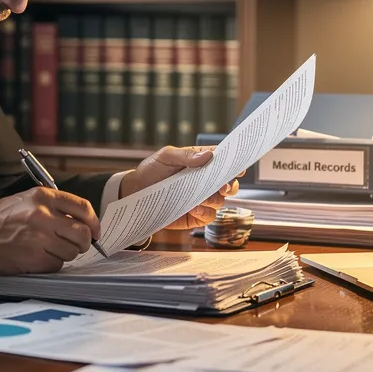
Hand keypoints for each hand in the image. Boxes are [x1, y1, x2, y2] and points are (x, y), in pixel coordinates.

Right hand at [0, 187, 100, 274]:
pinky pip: (56, 265)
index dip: (94, 223)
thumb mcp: (25, 200)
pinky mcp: (33, 258)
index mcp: (43, 196)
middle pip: (83, 233)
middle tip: (74, 246)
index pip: (84, 208)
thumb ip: (52, 207)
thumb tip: (81, 222)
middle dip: (82, 243)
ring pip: (72, 252)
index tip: (95, 232)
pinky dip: (50, 265)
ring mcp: (39, 237)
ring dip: (64, 255)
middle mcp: (43, 214)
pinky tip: (35, 259)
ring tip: (46, 251)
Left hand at [119, 146, 243, 229]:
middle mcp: (203, 182)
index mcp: (199, 163)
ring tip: (200, 198)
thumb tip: (209, 156)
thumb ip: (186, 155)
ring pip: (220, 201)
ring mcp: (200, 199)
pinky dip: (205, 213)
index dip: (232, 163)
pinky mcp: (195, 216)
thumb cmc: (151, 171)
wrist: (134, 193)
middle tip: (223, 186)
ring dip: (213, 199)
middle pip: (227, 183)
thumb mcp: (166, 157)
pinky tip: (194, 208)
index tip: (238, 166)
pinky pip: (209, 217)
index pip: (221, 162)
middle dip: (230, 185)